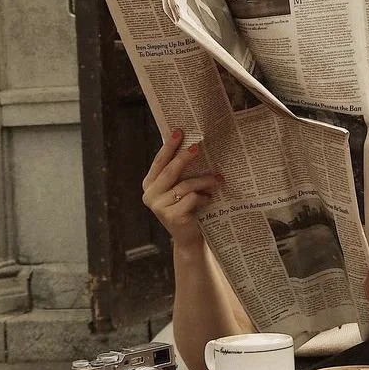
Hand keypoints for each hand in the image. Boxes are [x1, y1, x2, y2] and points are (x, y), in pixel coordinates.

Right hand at [141, 131, 221, 248]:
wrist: (189, 237)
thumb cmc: (186, 207)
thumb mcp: (179, 187)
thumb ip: (179, 171)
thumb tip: (192, 144)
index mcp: (150, 184)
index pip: (159, 162)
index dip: (169, 146)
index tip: (178, 132)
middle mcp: (151, 195)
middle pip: (170, 171)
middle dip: (184, 157)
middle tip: (197, 147)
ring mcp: (159, 207)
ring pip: (184, 185)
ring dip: (204, 180)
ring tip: (218, 179)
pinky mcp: (172, 216)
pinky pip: (191, 199)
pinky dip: (203, 197)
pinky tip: (210, 199)